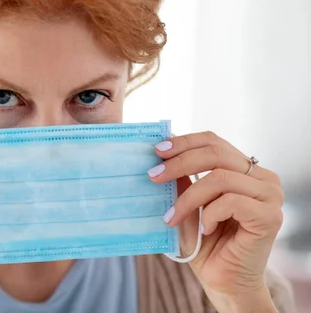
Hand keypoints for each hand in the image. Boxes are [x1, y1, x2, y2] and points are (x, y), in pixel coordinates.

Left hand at [150, 131, 282, 311]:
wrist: (224, 281)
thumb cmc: (206, 243)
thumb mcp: (187, 204)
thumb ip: (182, 179)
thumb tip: (161, 153)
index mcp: (244, 169)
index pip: (213, 141)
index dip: (184, 142)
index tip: (157, 150)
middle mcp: (262, 178)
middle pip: (215, 153)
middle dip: (179, 163)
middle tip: (153, 177)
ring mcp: (270, 196)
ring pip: (220, 178)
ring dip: (189, 198)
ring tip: (173, 217)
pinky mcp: (270, 216)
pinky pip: (231, 201)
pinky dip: (210, 214)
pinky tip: (206, 229)